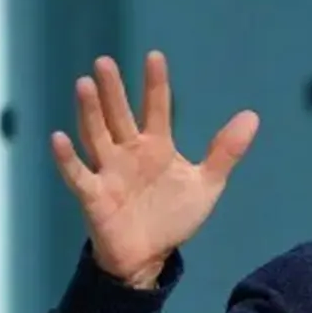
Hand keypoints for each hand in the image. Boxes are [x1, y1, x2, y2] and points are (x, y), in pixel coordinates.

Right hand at [52, 52, 258, 287]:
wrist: (150, 256)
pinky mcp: (94, 195)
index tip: (154, 56)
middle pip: (119, 115)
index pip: (156, 108)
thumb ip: (226, 151)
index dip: (155, 84)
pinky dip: (68, 158)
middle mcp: (129, 152)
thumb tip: (252, 116)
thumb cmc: (173, 216)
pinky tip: (59, 138)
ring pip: (96, 136)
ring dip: (90, 112)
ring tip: (84, 84)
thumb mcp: (207, 183)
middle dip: (113, 91)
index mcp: (157, 146)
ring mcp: (108, 171)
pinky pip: (78, 175)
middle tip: (105, 62)